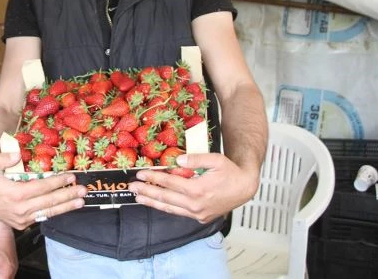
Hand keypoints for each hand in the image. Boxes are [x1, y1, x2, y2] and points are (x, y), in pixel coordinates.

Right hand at [0, 152, 86, 229]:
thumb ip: (3, 158)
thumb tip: (17, 154)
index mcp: (15, 194)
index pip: (41, 187)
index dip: (57, 182)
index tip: (70, 176)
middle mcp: (20, 209)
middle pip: (49, 202)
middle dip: (67, 195)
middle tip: (82, 190)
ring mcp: (22, 219)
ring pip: (48, 213)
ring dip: (66, 207)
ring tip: (80, 202)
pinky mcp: (23, 224)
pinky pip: (42, 217)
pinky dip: (55, 212)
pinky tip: (67, 207)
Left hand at [128, 152, 259, 222]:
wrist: (245, 188)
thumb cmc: (230, 172)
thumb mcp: (216, 160)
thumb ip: (196, 159)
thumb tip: (177, 160)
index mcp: (198, 189)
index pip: (170, 183)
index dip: (154, 178)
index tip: (140, 174)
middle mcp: (196, 204)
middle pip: (165, 198)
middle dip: (147, 191)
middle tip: (132, 187)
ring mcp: (198, 214)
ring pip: (170, 208)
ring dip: (152, 203)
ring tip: (139, 198)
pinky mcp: (200, 218)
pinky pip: (179, 212)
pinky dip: (166, 208)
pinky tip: (157, 203)